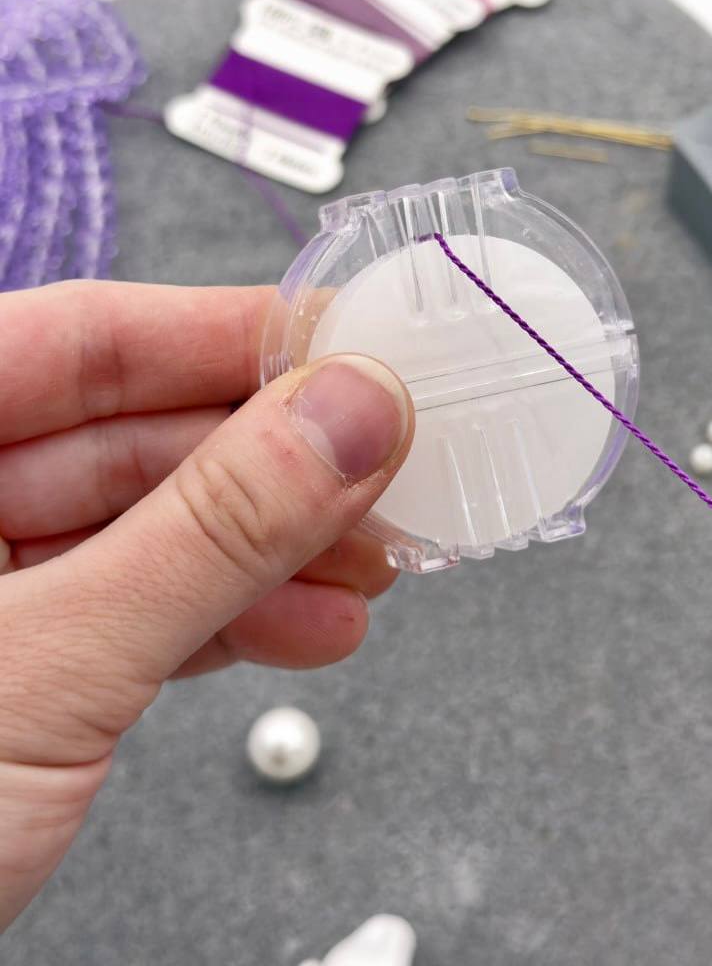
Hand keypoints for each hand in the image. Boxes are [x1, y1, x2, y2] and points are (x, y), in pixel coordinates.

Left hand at [0, 280, 412, 931]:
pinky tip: (310, 623)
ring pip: (148, 529)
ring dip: (273, 548)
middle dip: (274, 459)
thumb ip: (209, 534)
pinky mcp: (13, 672)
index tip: (343, 341)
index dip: (225, 332)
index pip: (81, 340)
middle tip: (382, 459)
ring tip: (369, 557)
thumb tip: (343, 420)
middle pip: (130, 435)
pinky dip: (230, 618)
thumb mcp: (45, 668)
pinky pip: (136, 611)